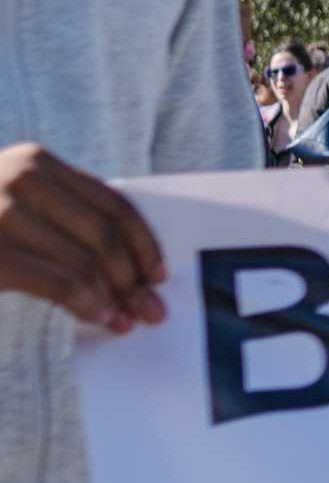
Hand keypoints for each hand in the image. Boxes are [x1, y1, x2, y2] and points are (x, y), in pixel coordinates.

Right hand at [0, 143, 165, 333]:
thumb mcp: (16, 206)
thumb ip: (60, 217)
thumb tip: (128, 263)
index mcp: (36, 162)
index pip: (113, 202)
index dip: (144, 241)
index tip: (159, 273)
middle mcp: (21, 177)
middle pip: (105, 233)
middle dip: (134, 277)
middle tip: (153, 309)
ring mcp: (1, 211)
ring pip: (85, 260)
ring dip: (114, 296)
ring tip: (128, 320)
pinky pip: (58, 280)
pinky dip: (86, 303)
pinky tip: (100, 319)